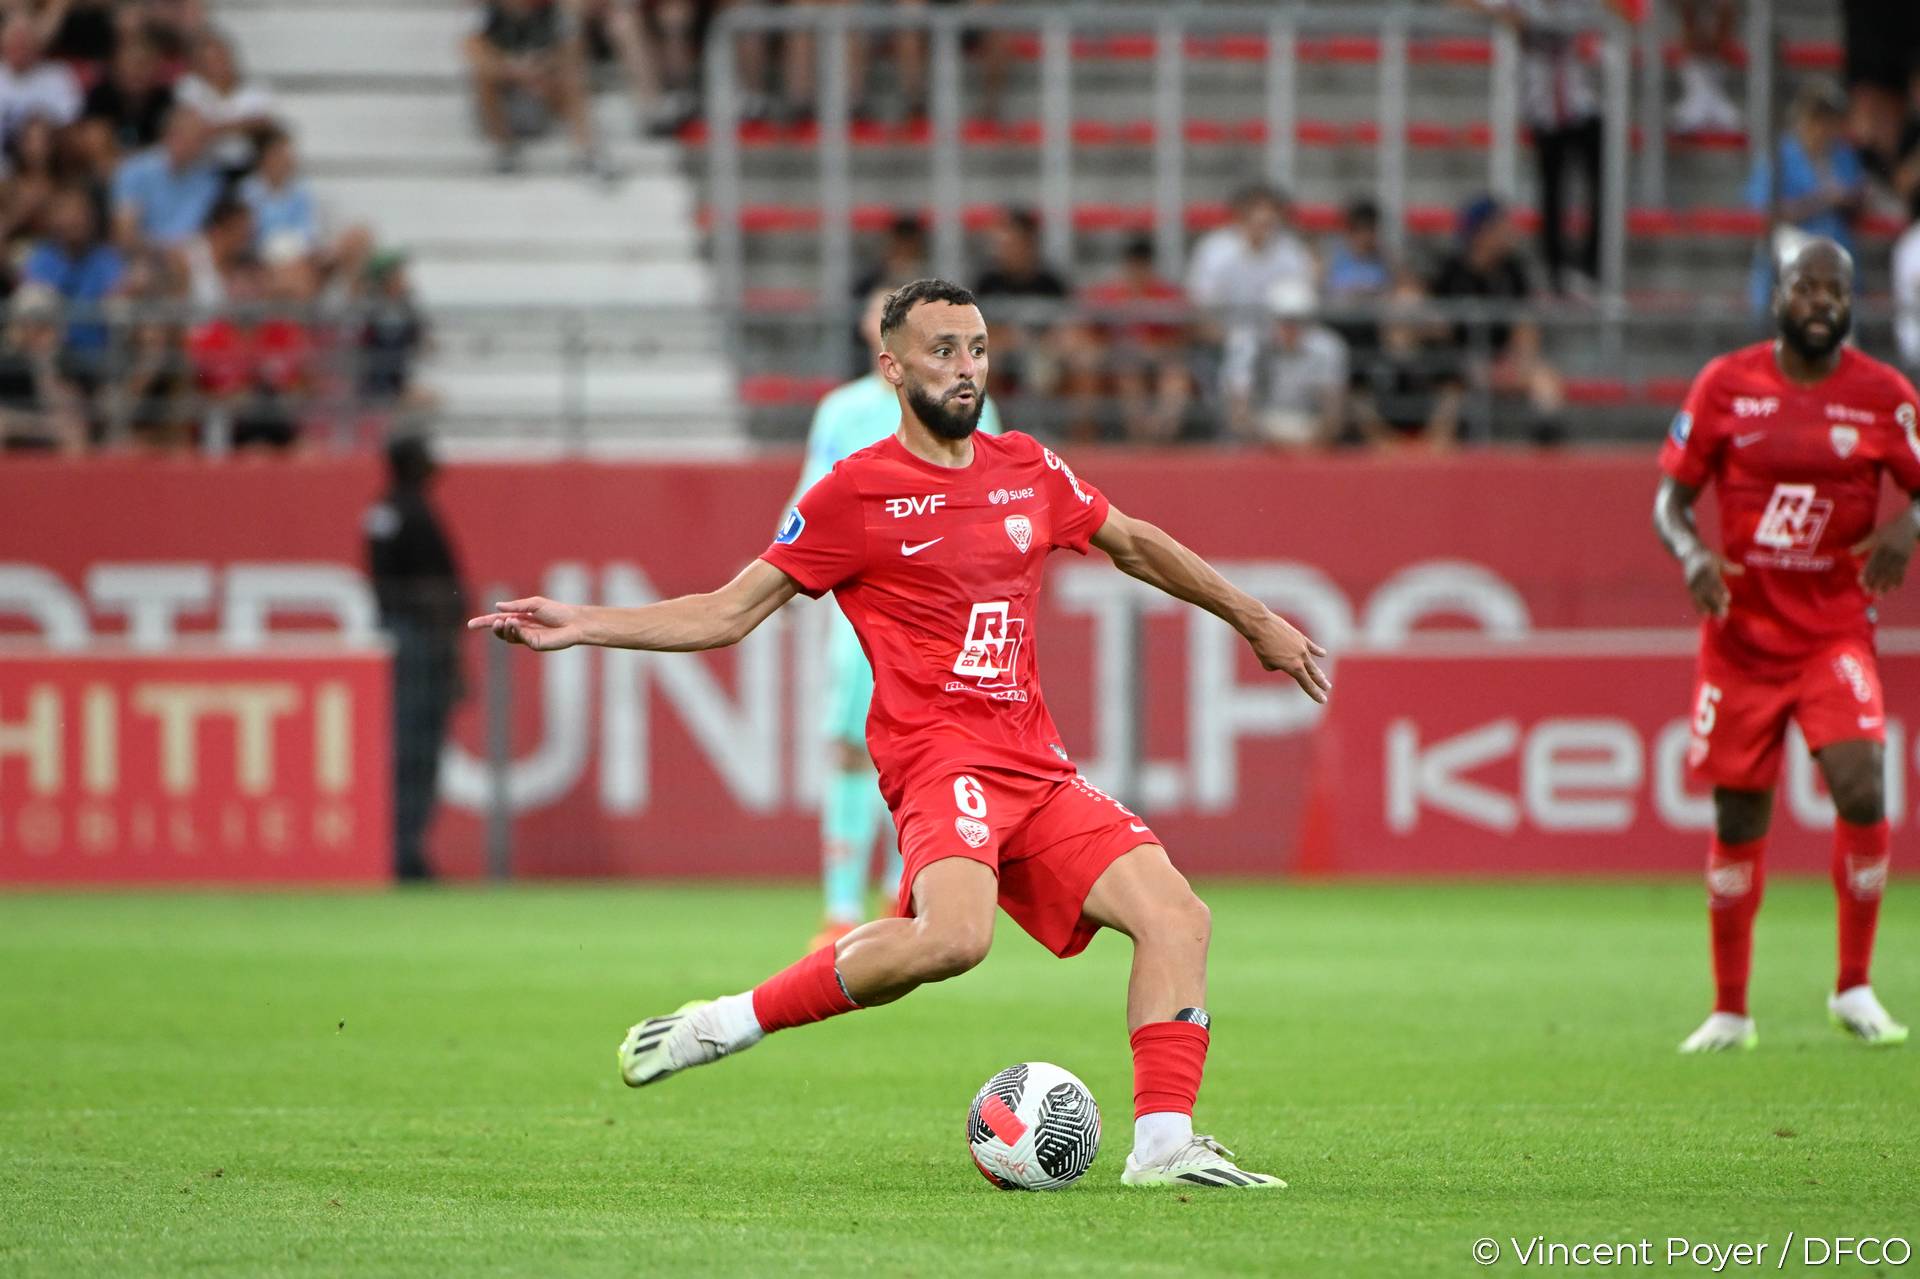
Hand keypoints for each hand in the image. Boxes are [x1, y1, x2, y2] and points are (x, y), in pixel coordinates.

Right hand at [466, 596, 586, 650]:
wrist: (574, 621)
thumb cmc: (557, 611)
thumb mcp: (534, 604)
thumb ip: (516, 606)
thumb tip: (497, 606)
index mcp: (520, 618)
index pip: (498, 620)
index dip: (484, 622)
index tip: (470, 625)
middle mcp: (522, 629)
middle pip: (500, 631)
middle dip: (493, 627)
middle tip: (494, 622)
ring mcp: (527, 638)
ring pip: (508, 637)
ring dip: (504, 629)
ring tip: (506, 621)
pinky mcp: (534, 644)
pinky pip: (519, 639)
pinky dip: (514, 631)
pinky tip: (515, 623)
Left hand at [1246, 610, 1331, 703]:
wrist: (1262, 626)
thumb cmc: (1261, 646)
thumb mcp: (1267, 663)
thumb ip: (1278, 666)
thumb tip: (1283, 662)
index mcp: (1293, 668)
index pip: (1306, 684)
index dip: (1315, 693)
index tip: (1323, 700)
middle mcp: (1301, 658)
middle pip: (1312, 674)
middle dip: (1320, 682)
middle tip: (1327, 688)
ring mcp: (1302, 647)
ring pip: (1312, 662)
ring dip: (1317, 670)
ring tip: (1324, 678)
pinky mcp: (1300, 637)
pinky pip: (1311, 646)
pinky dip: (1317, 651)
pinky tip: (1323, 654)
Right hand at [1683, 548, 1741, 618]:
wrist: (1689, 554)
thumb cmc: (1709, 557)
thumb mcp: (1720, 559)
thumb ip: (1730, 567)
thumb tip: (1742, 570)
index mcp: (1708, 569)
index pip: (1714, 581)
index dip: (1720, 589)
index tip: (1727, 598)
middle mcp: (1699, 578)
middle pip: (1707, 592)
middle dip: (1715, 603)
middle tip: (1724, 614)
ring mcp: (1693, 584)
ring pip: (1701, 598)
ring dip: (1709, 608)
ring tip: (1717, 617)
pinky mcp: (1690, 588)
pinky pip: (1695, 599)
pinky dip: (1700, 607)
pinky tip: (1706, 615)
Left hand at [1852, 515, 1918, 595]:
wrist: (1911, 522)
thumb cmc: (1890, 529)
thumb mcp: (1875, 534)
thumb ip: (1863, 544)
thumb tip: (1850, 553)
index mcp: (1880, 546)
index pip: (1872, 562)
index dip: (1866, 573)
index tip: (1861, 583)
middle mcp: (1889, 552)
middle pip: (1881, 569)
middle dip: (1875, 582)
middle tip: (1868, 593)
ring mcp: (1900, 555)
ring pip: (1892, 572)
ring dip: (1886, 584)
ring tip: (1880, 595)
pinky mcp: (1907, 557)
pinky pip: (1903, 570)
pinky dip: (1899, 579)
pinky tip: (1895, 588)